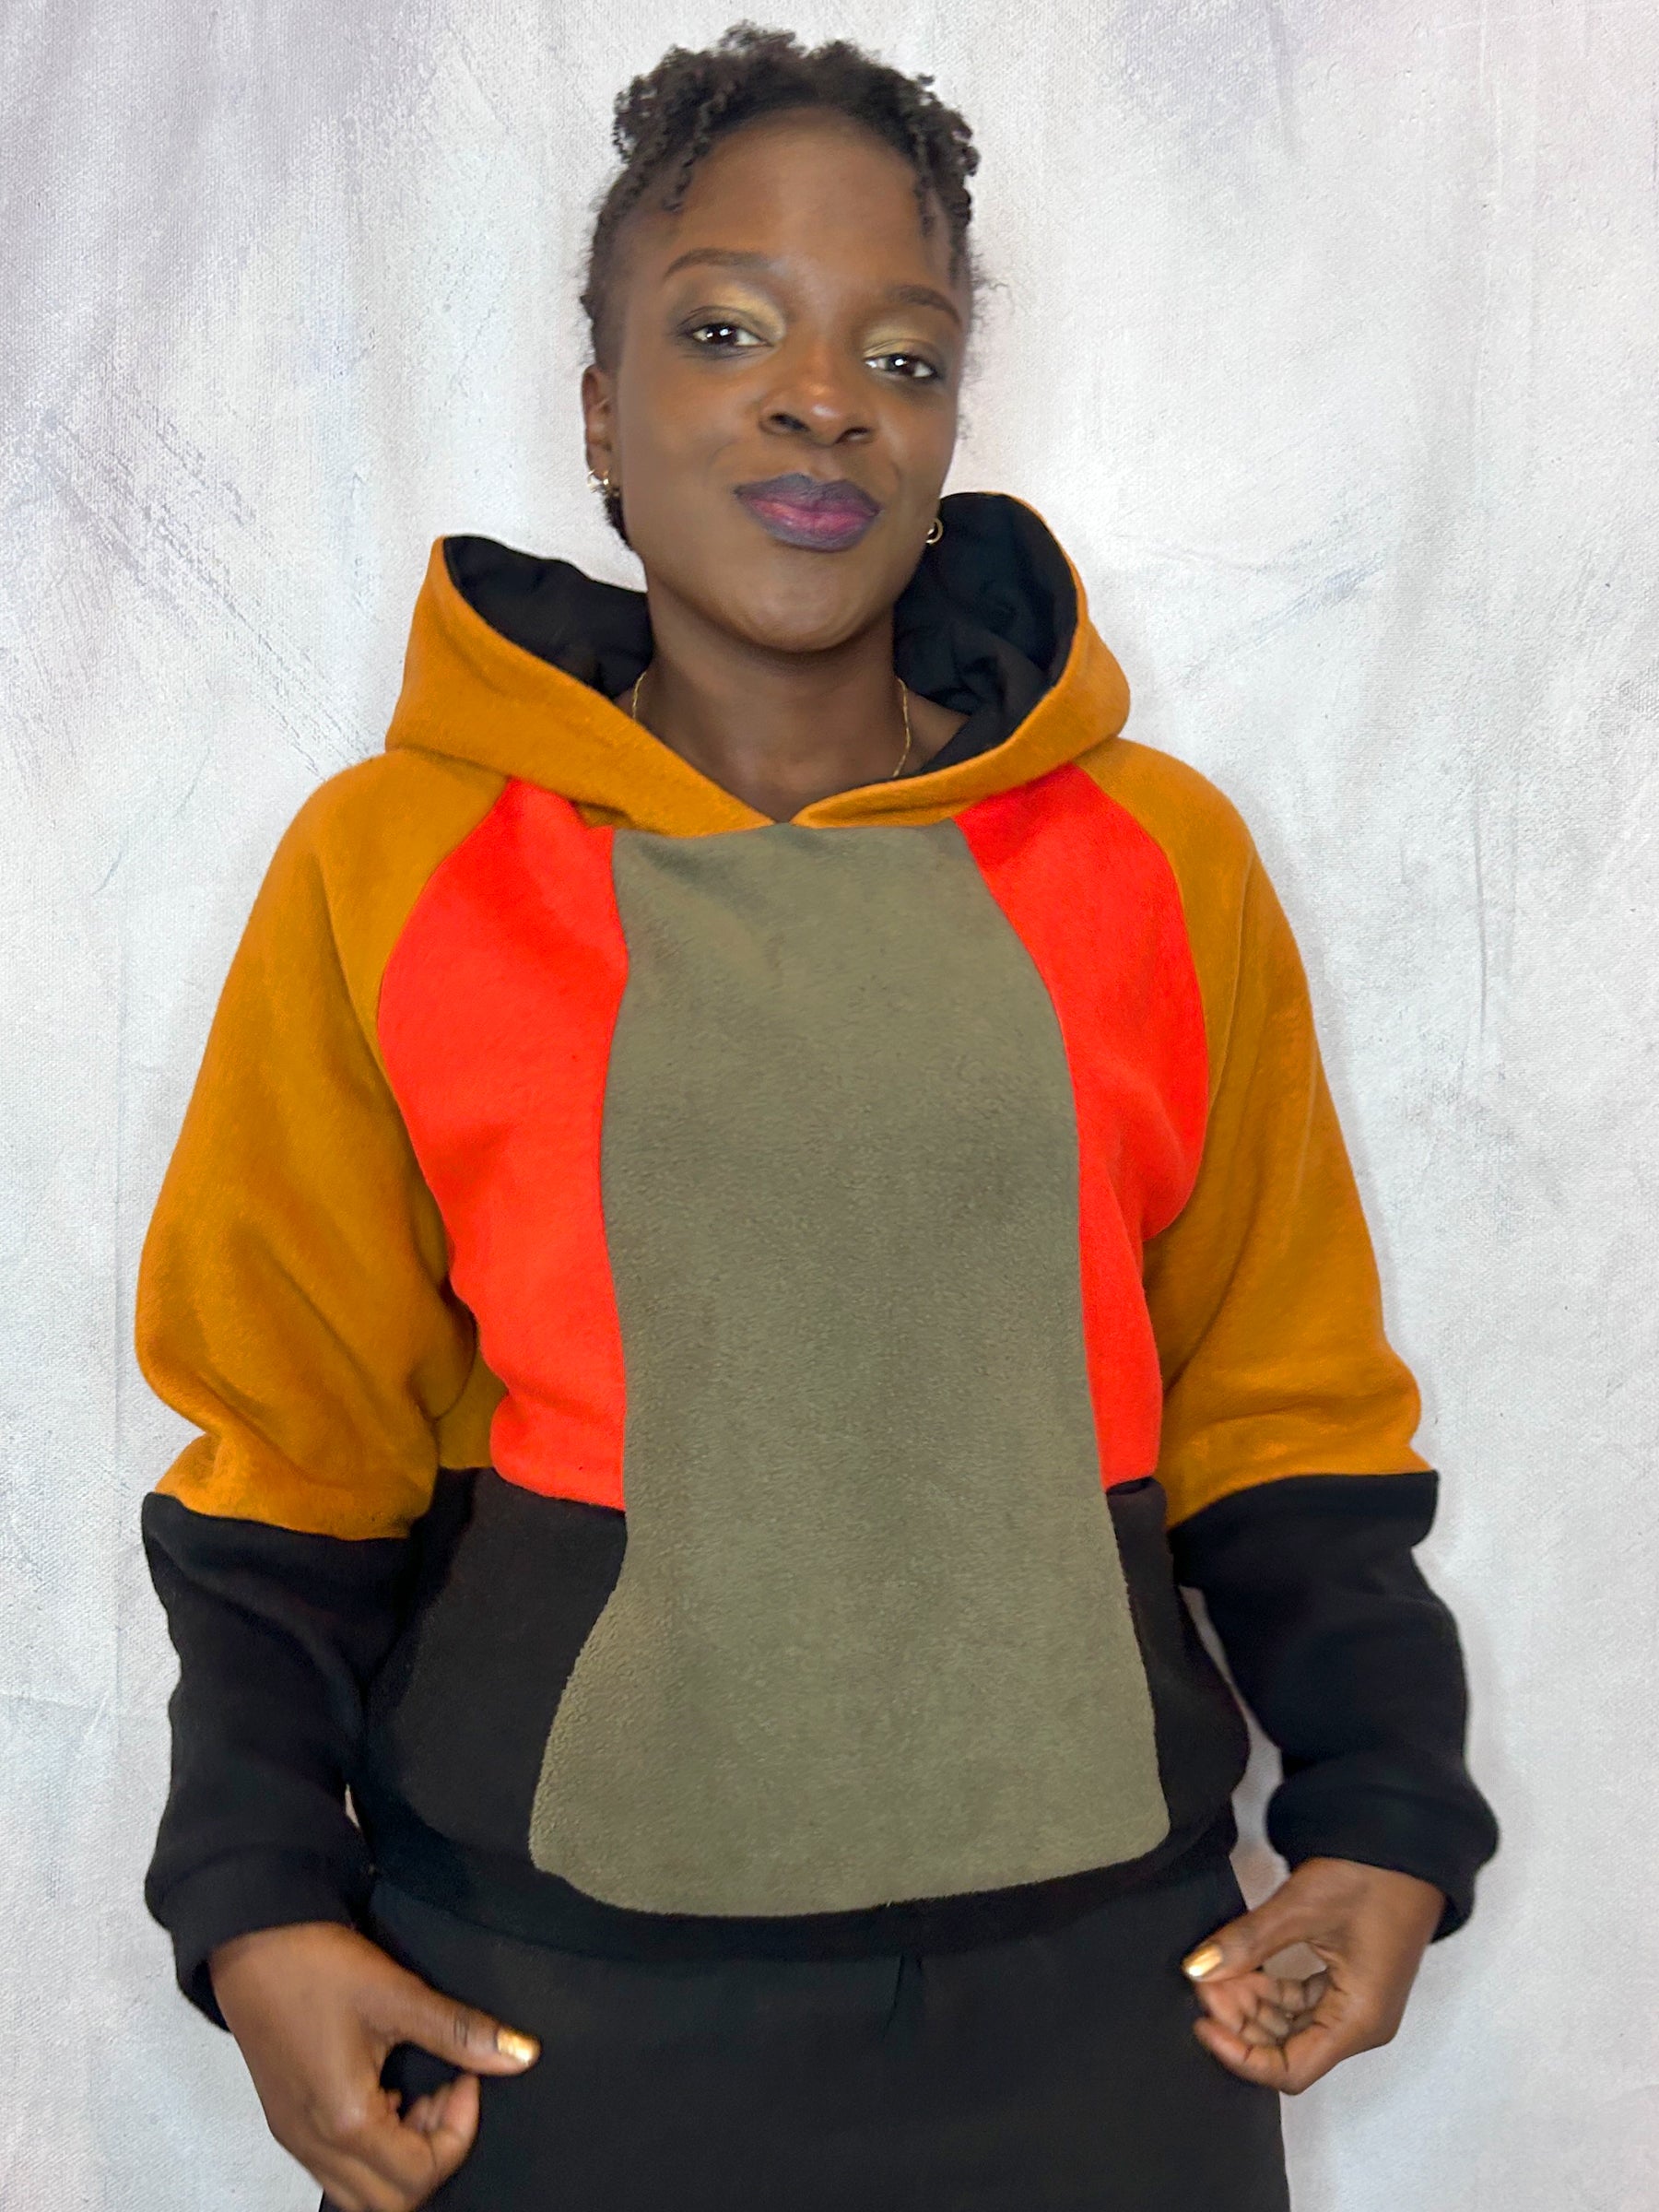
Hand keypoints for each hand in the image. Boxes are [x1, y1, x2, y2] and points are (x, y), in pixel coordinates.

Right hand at [210, 1920, 538, 2211]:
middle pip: (389, 2204)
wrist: (251, 1940)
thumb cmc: (314, 1965)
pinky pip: (337, 2171)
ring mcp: (295, 2138)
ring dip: (402, 2159)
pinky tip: (385, 2094)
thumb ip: (460, 2031)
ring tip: (417, 2094)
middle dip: (432, 2156)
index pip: (418, 2176)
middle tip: (444, 2092)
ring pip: (360, 2195)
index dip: (459, 2132)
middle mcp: (314, 2144)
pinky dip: (373, 2151)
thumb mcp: (397, 1995)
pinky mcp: (288, 2124)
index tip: (466, 2078)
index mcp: (344, 2120)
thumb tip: (520, 2054)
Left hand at [1181, 1857, 1442, 2093]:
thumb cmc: (1376, 1876)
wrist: (1407, 1845)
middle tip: (1206, 1982)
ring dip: (1251, 2004)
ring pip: (1290, 2027)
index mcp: (1359, 2020)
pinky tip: (1243, 1967)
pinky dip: (1268, 1990)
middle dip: (1240, 2022)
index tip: (1204, 2023)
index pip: (1291, 2070)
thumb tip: (1200, 1969)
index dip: (1241, 2054)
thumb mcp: (1302, 1908)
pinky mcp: (1347, 1984)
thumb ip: (1248, 1942)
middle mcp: (1360, 2023)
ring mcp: (1355, 2004)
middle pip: (1287, 2050)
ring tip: (1220, 1969)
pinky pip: (1299, 2003)